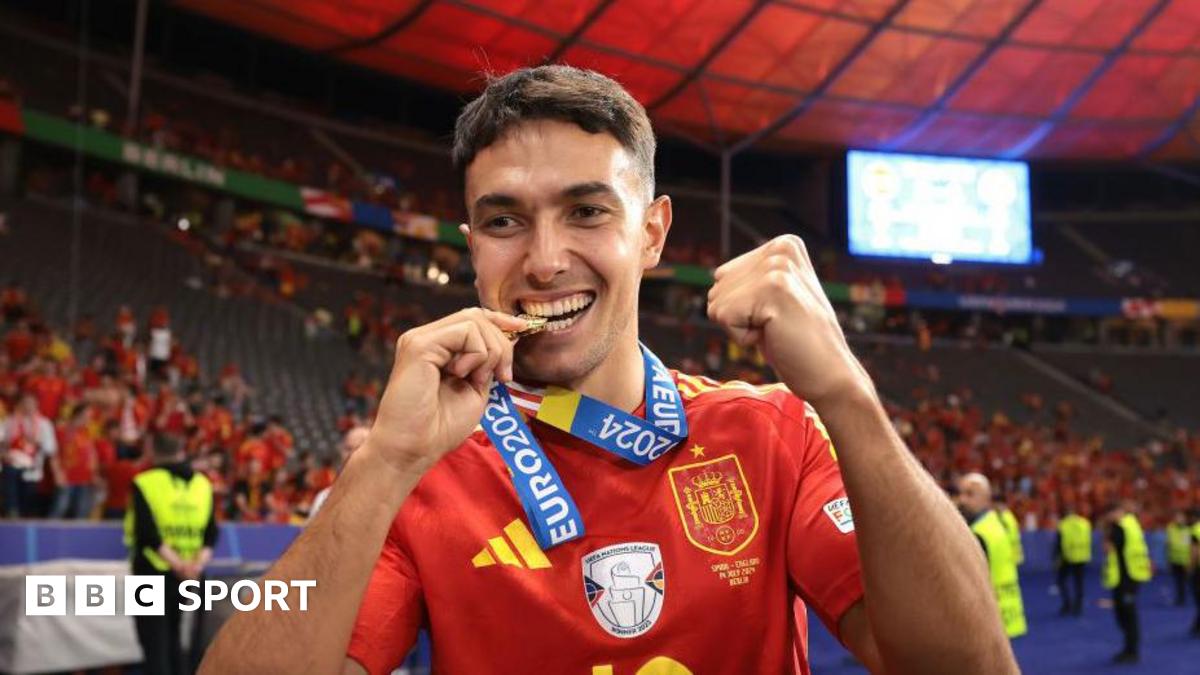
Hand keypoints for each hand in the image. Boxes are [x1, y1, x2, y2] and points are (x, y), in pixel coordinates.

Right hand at [365, 308, 527, 473]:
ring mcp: (420, 339)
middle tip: (503, 376)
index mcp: (436, 347)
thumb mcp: (474, 388)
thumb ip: (487, 363)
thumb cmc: (440, 427)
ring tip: (476, 380)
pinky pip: (466, 332)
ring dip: (491, 352)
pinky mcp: (420, 345)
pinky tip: (464, 376)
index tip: (523, 330)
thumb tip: (508, 339)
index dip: (500, 321)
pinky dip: (478, 354)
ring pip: (474, 320)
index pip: (472, 318)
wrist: (414, 448)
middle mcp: (425, 338)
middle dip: (502, 342)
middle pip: (476, 315)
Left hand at [707, 235, 870, 405]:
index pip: (722, 275)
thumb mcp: (776, 298)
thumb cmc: (798, 343)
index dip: (741, 306)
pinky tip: (775, 336)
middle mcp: (781, 249)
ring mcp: (778, 267)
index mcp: (784, 245)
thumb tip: (717, 273)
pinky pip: (724, 317)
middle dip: (738, 316)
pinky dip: (742, 338)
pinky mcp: (772, 290)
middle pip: (717, 287)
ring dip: (740, 327)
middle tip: (777, 326)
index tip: (775, 316)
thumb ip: (753, 278)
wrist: (830, 375)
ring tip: (777, 330)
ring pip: (717, 303)